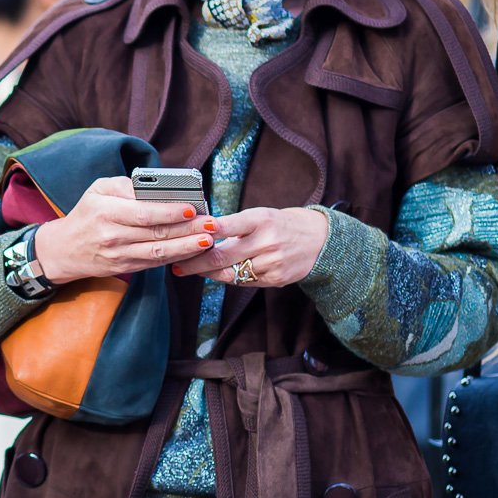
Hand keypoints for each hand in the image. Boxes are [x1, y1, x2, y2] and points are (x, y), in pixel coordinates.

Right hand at [33, 176, 215, 282]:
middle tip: (211, 223)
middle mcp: (112, 236)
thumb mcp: (98, 190)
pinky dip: (176, 257)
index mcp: (105, 211)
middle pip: (156, 233)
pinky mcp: (125, 268)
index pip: (143, 213)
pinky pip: (154, 263)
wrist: (64, 250)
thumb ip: (126, 185)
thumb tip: (156, 186)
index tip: (193, 208)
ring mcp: (119, 255)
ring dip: (187, 247)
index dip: (170, 212)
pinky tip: (193, 251)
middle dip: (188, 229)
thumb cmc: (86, 213)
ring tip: (208, 240)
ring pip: (159, 252)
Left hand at [171, 206, 328, 286]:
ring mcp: (272, 262)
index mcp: (261, 219)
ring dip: (208, 273)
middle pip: (221, 256)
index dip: (205, 231)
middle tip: (177, 264)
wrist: (320, 240)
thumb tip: (201, 233)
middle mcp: (266, 241)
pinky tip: (217, 273)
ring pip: (230, 273)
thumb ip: (235, 225)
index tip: (186, 235)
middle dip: (195, 262)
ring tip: (190, 269)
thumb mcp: (261, 215)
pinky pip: (244, 281)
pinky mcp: (276, 279)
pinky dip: (228, 277)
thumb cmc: (282, 224)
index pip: (228, 225)